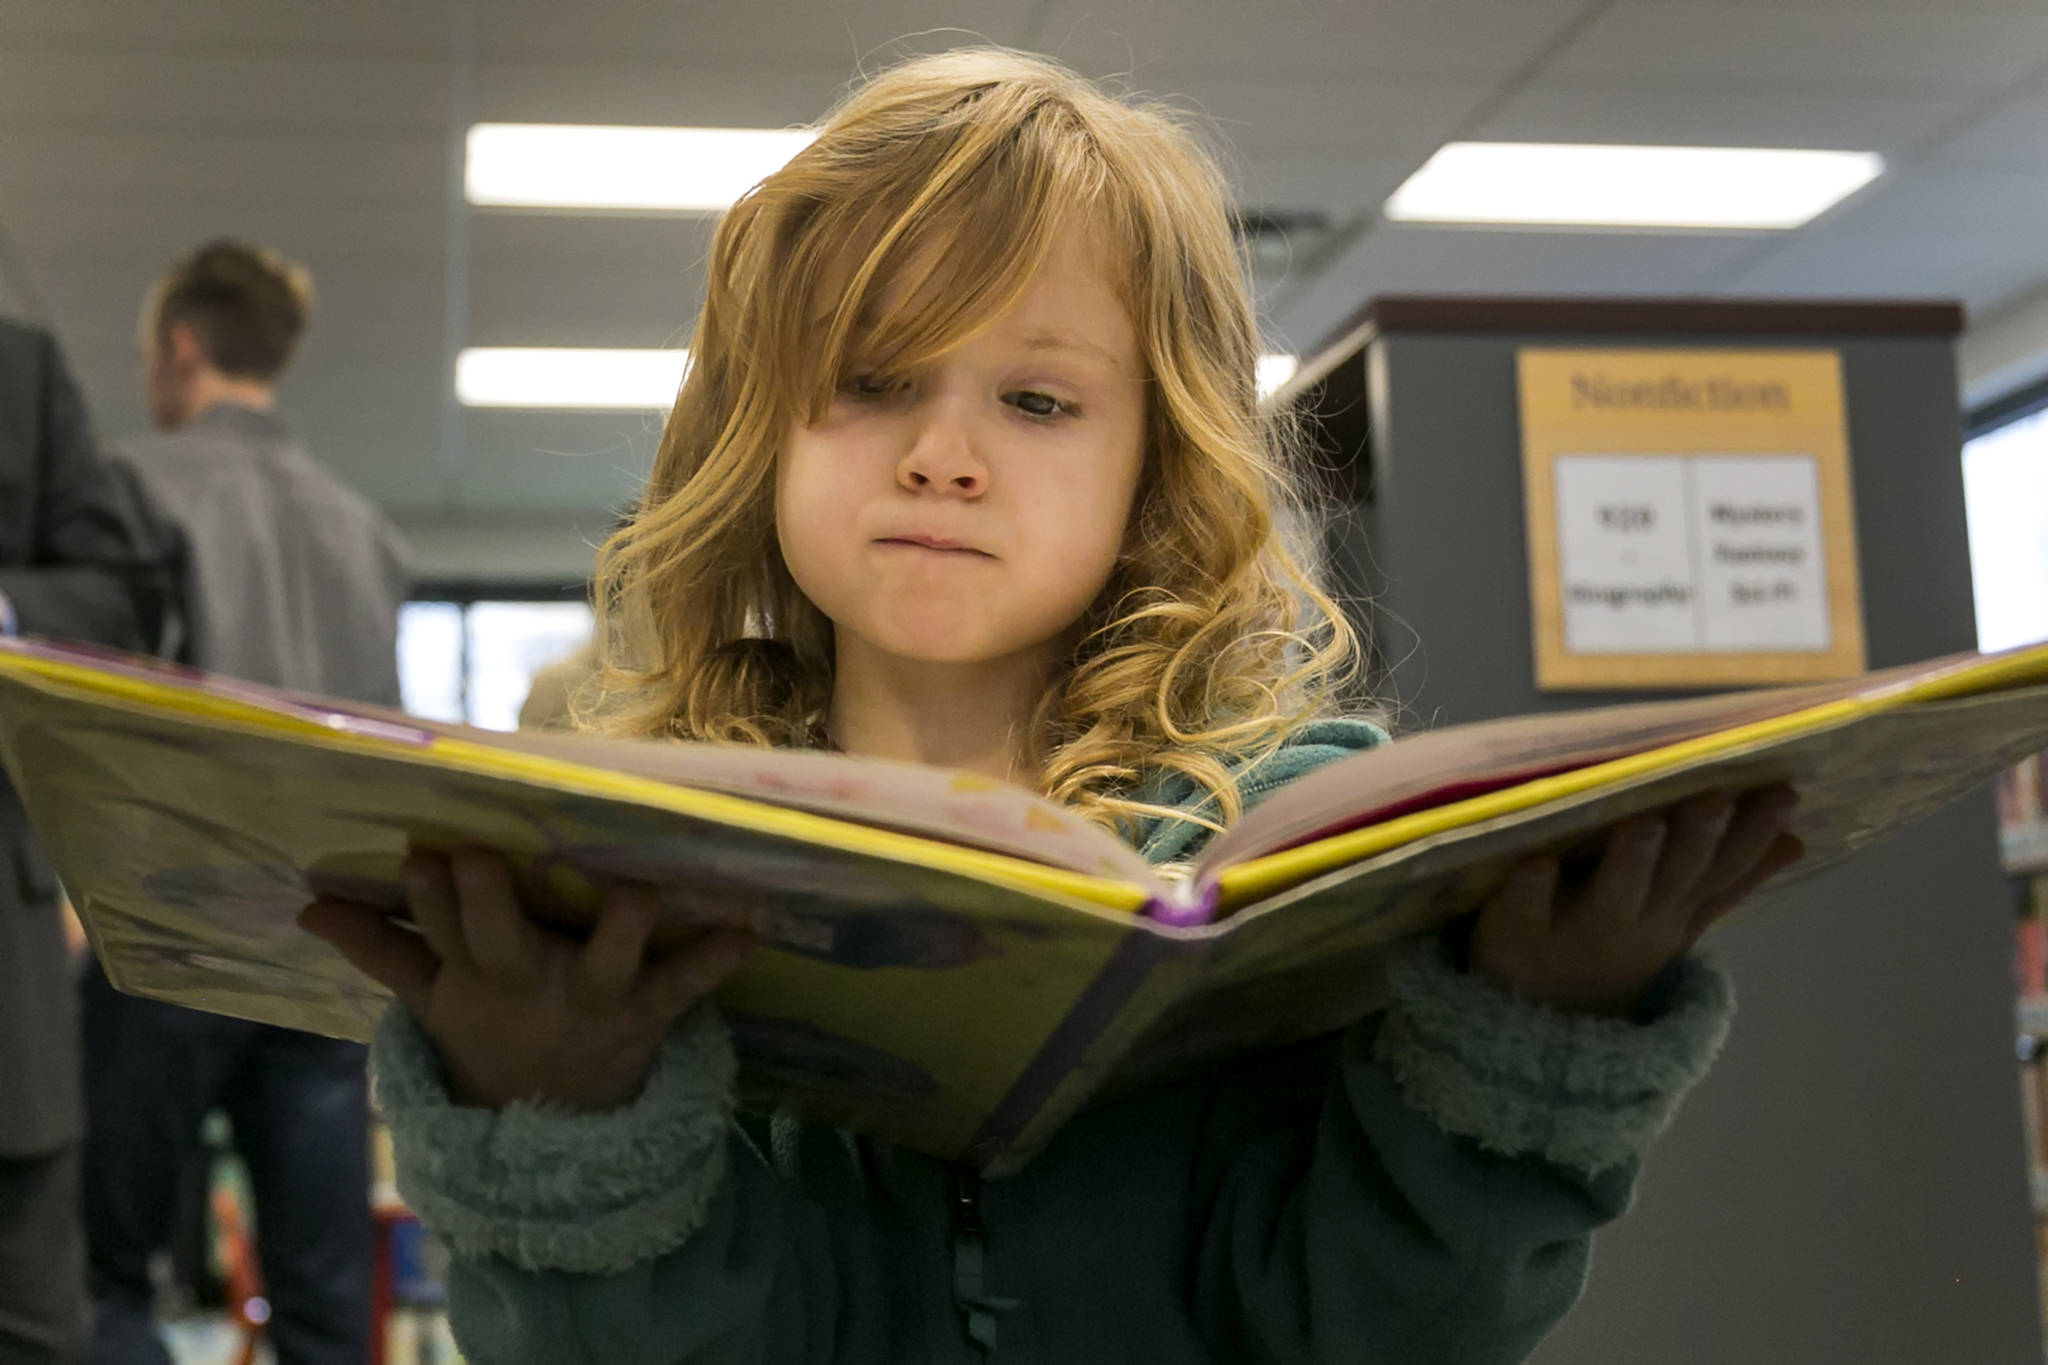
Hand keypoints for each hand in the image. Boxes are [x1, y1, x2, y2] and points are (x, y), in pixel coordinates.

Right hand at [299, 846, 750, 1111]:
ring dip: (623, 917)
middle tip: (477, 856)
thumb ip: (379, 948)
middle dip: (486, 895)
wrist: (550, 1129)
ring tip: (636, 887)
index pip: (440, 923)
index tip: (421, 853)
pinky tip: (747, 930)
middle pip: (500, 929)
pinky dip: (715, 959)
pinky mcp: (645, 1012)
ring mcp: (590, 994)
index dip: (430, 891)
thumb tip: (306, 905)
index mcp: (475, 969)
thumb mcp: (434, 999)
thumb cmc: (493, 1033)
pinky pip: (685, 985)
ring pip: (606, 949)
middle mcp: (527, 976)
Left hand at [1469, 785, 1802, 1016]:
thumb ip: (1729, 882)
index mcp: (1671, 913)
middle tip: (1716, 798)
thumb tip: (1797, 840)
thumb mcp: (1676, 921)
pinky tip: (1536, 861)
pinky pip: (1524, 912)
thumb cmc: (1607, 950)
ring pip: (1612, 896)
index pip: (1722, 873)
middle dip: (1697, 841)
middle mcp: (1632, 922)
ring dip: (1630, 861)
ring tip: (1643, 823)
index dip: (1753, 839)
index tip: (1783, 794)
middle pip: (1673, 880)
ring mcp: (1574, 932)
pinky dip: (1531, 889)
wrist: (1535, 1026)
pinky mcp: (1514, 935)